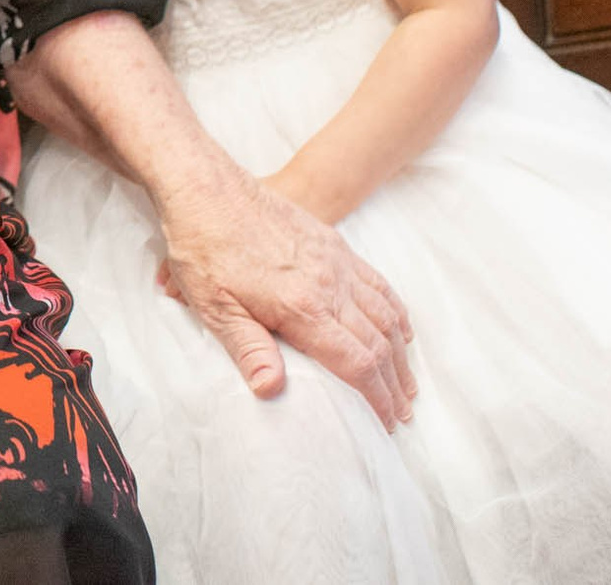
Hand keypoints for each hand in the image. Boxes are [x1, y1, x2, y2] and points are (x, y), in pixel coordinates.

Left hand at [154, 171, 415, 425]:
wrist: (207, 187)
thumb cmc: (203, 248)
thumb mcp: (213, 305)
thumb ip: (247, 349)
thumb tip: (271, 390)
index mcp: (302, 307)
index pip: (357, 363)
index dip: (377, 398)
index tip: (387, 423)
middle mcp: (328, 284)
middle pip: (379, 343)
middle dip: (395, 383)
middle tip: (403, 413)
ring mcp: (334, 261)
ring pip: (385, 313)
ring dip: (401, 352)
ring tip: (407, 381)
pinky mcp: (332, 243)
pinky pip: (376, 282)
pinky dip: (395, 311)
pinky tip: (399, 328)